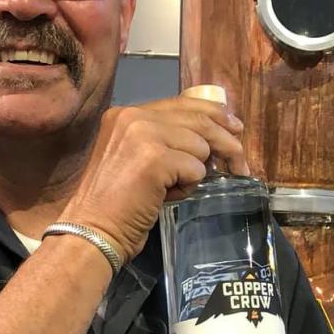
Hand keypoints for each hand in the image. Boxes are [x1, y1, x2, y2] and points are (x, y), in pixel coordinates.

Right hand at [61, 96, 248, 260]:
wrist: (92, 230)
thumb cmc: (115, 204)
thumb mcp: (136, 158)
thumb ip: (164, 139)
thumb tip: (213, 135)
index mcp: (126, 113)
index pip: (182, 103)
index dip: (214, 114)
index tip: (235, 127)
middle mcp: (133, 116)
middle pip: (199, 120)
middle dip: (227, 142)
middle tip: (241, 164)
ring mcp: (143, 135)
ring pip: (200, 146)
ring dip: (195, 172)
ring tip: (171, 189)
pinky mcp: (154, 158)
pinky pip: (196, 169)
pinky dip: (188, 188)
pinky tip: (166, 197)